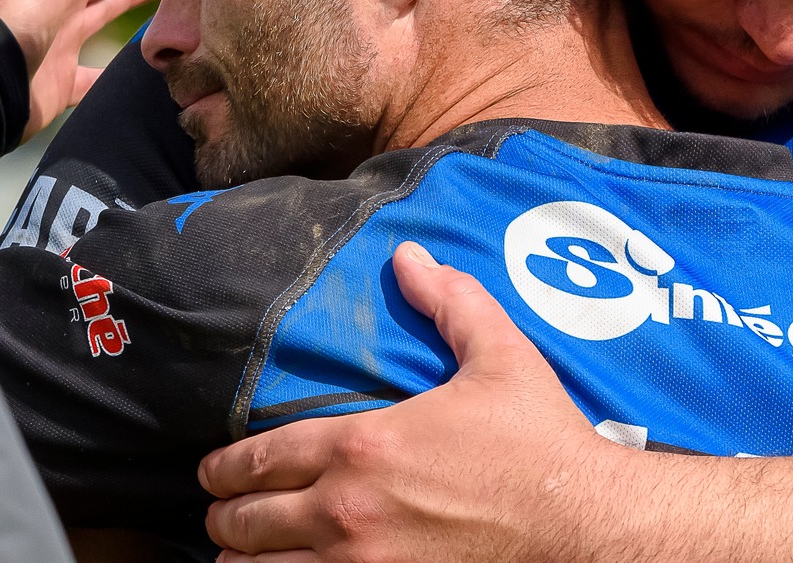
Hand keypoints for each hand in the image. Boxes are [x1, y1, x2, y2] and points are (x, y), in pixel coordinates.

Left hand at [199, 241, 633, 562]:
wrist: (580, 524)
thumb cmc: (539, 443)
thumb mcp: (499, 356)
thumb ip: (449, 303)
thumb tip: (409, 259)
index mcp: (363, 446)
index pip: (260, 459)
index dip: (224, 467)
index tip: (212, 471)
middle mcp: (346, 512)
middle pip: (246, 522)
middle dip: (224, 515)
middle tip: (221, 511)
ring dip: (242, 560)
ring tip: (239, 553)